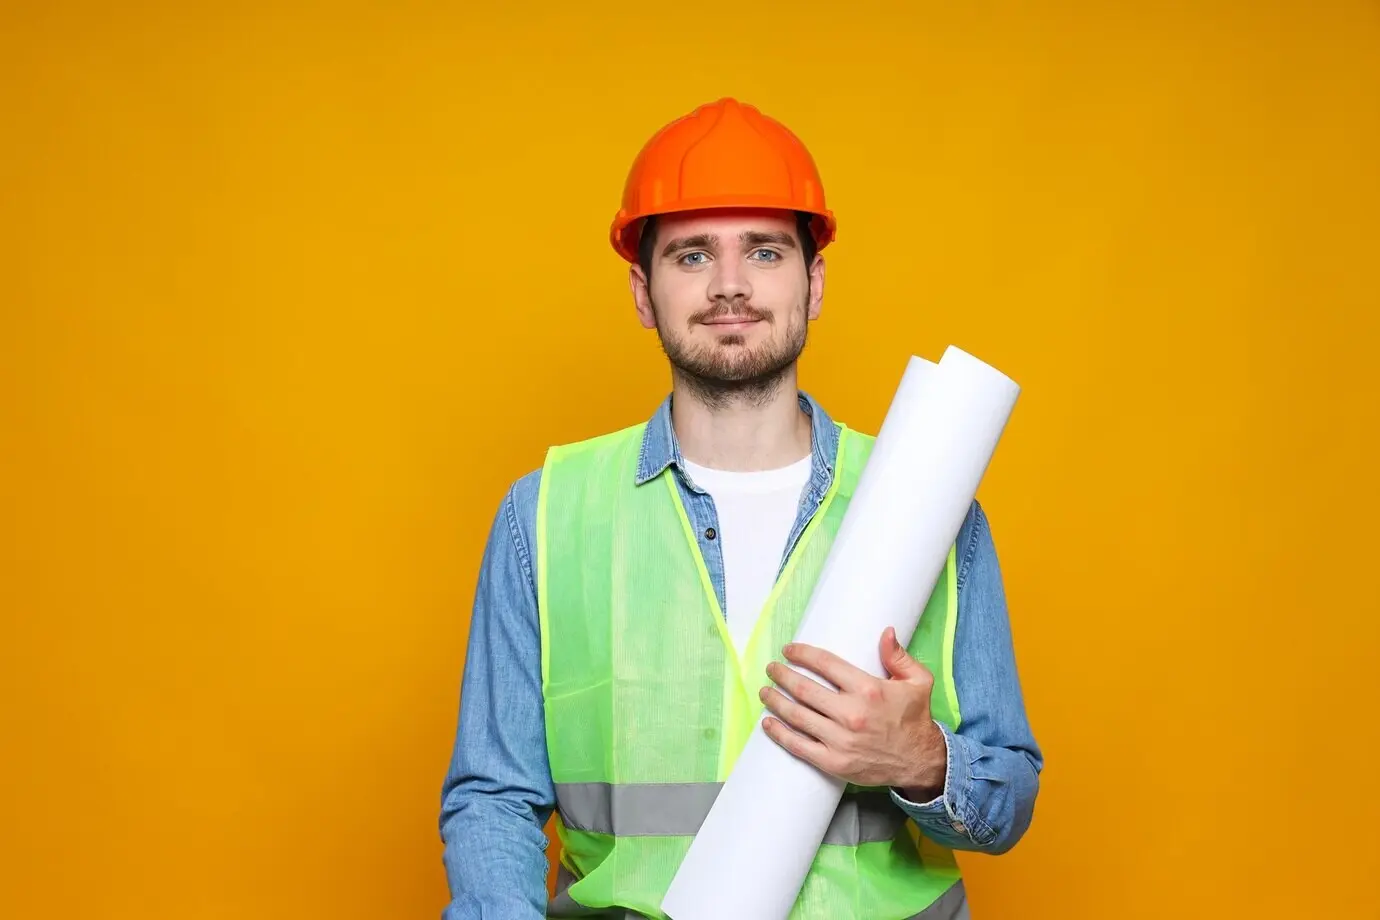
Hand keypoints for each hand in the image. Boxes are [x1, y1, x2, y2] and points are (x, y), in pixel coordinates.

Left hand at [759, 626, 946, 799]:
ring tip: (765, 691)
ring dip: (775, 701)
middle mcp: (851, 714)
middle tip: (771, 669)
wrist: (920, 761)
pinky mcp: (834, 762)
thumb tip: (886, 632)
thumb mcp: (918, 681)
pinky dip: (780, 734)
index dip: (803, 654)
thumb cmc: (915, 718)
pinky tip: (768, 723)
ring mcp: (840, 740)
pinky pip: (799, 746)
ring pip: (797, 716)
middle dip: (782, 676)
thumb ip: (899, 656)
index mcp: (868, 689)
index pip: (825, 664)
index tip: (789, 650)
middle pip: (804, 689)